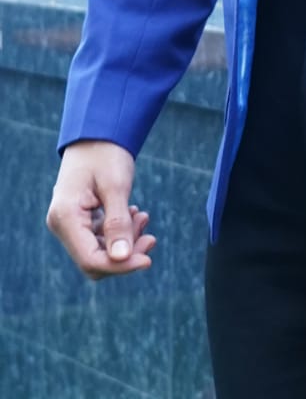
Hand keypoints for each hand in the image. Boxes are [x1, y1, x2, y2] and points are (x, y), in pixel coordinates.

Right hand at [46, 140, 155, 279]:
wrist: (96, 132)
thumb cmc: (105, 153)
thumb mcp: (116, 186)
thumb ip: (118, 223)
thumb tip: (123, 259)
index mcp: (65, 217)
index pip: (90, 259)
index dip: (120, 266)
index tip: (147, 260)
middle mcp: (62, 225)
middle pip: (94, 260)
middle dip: (125, 254)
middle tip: (150, 236)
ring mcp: (69, 223)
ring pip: (99, 251)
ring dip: (125, 241)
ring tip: (142, 217)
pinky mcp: (79, 220)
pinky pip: (100, 238)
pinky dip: (119, 232)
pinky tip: (134, 215)